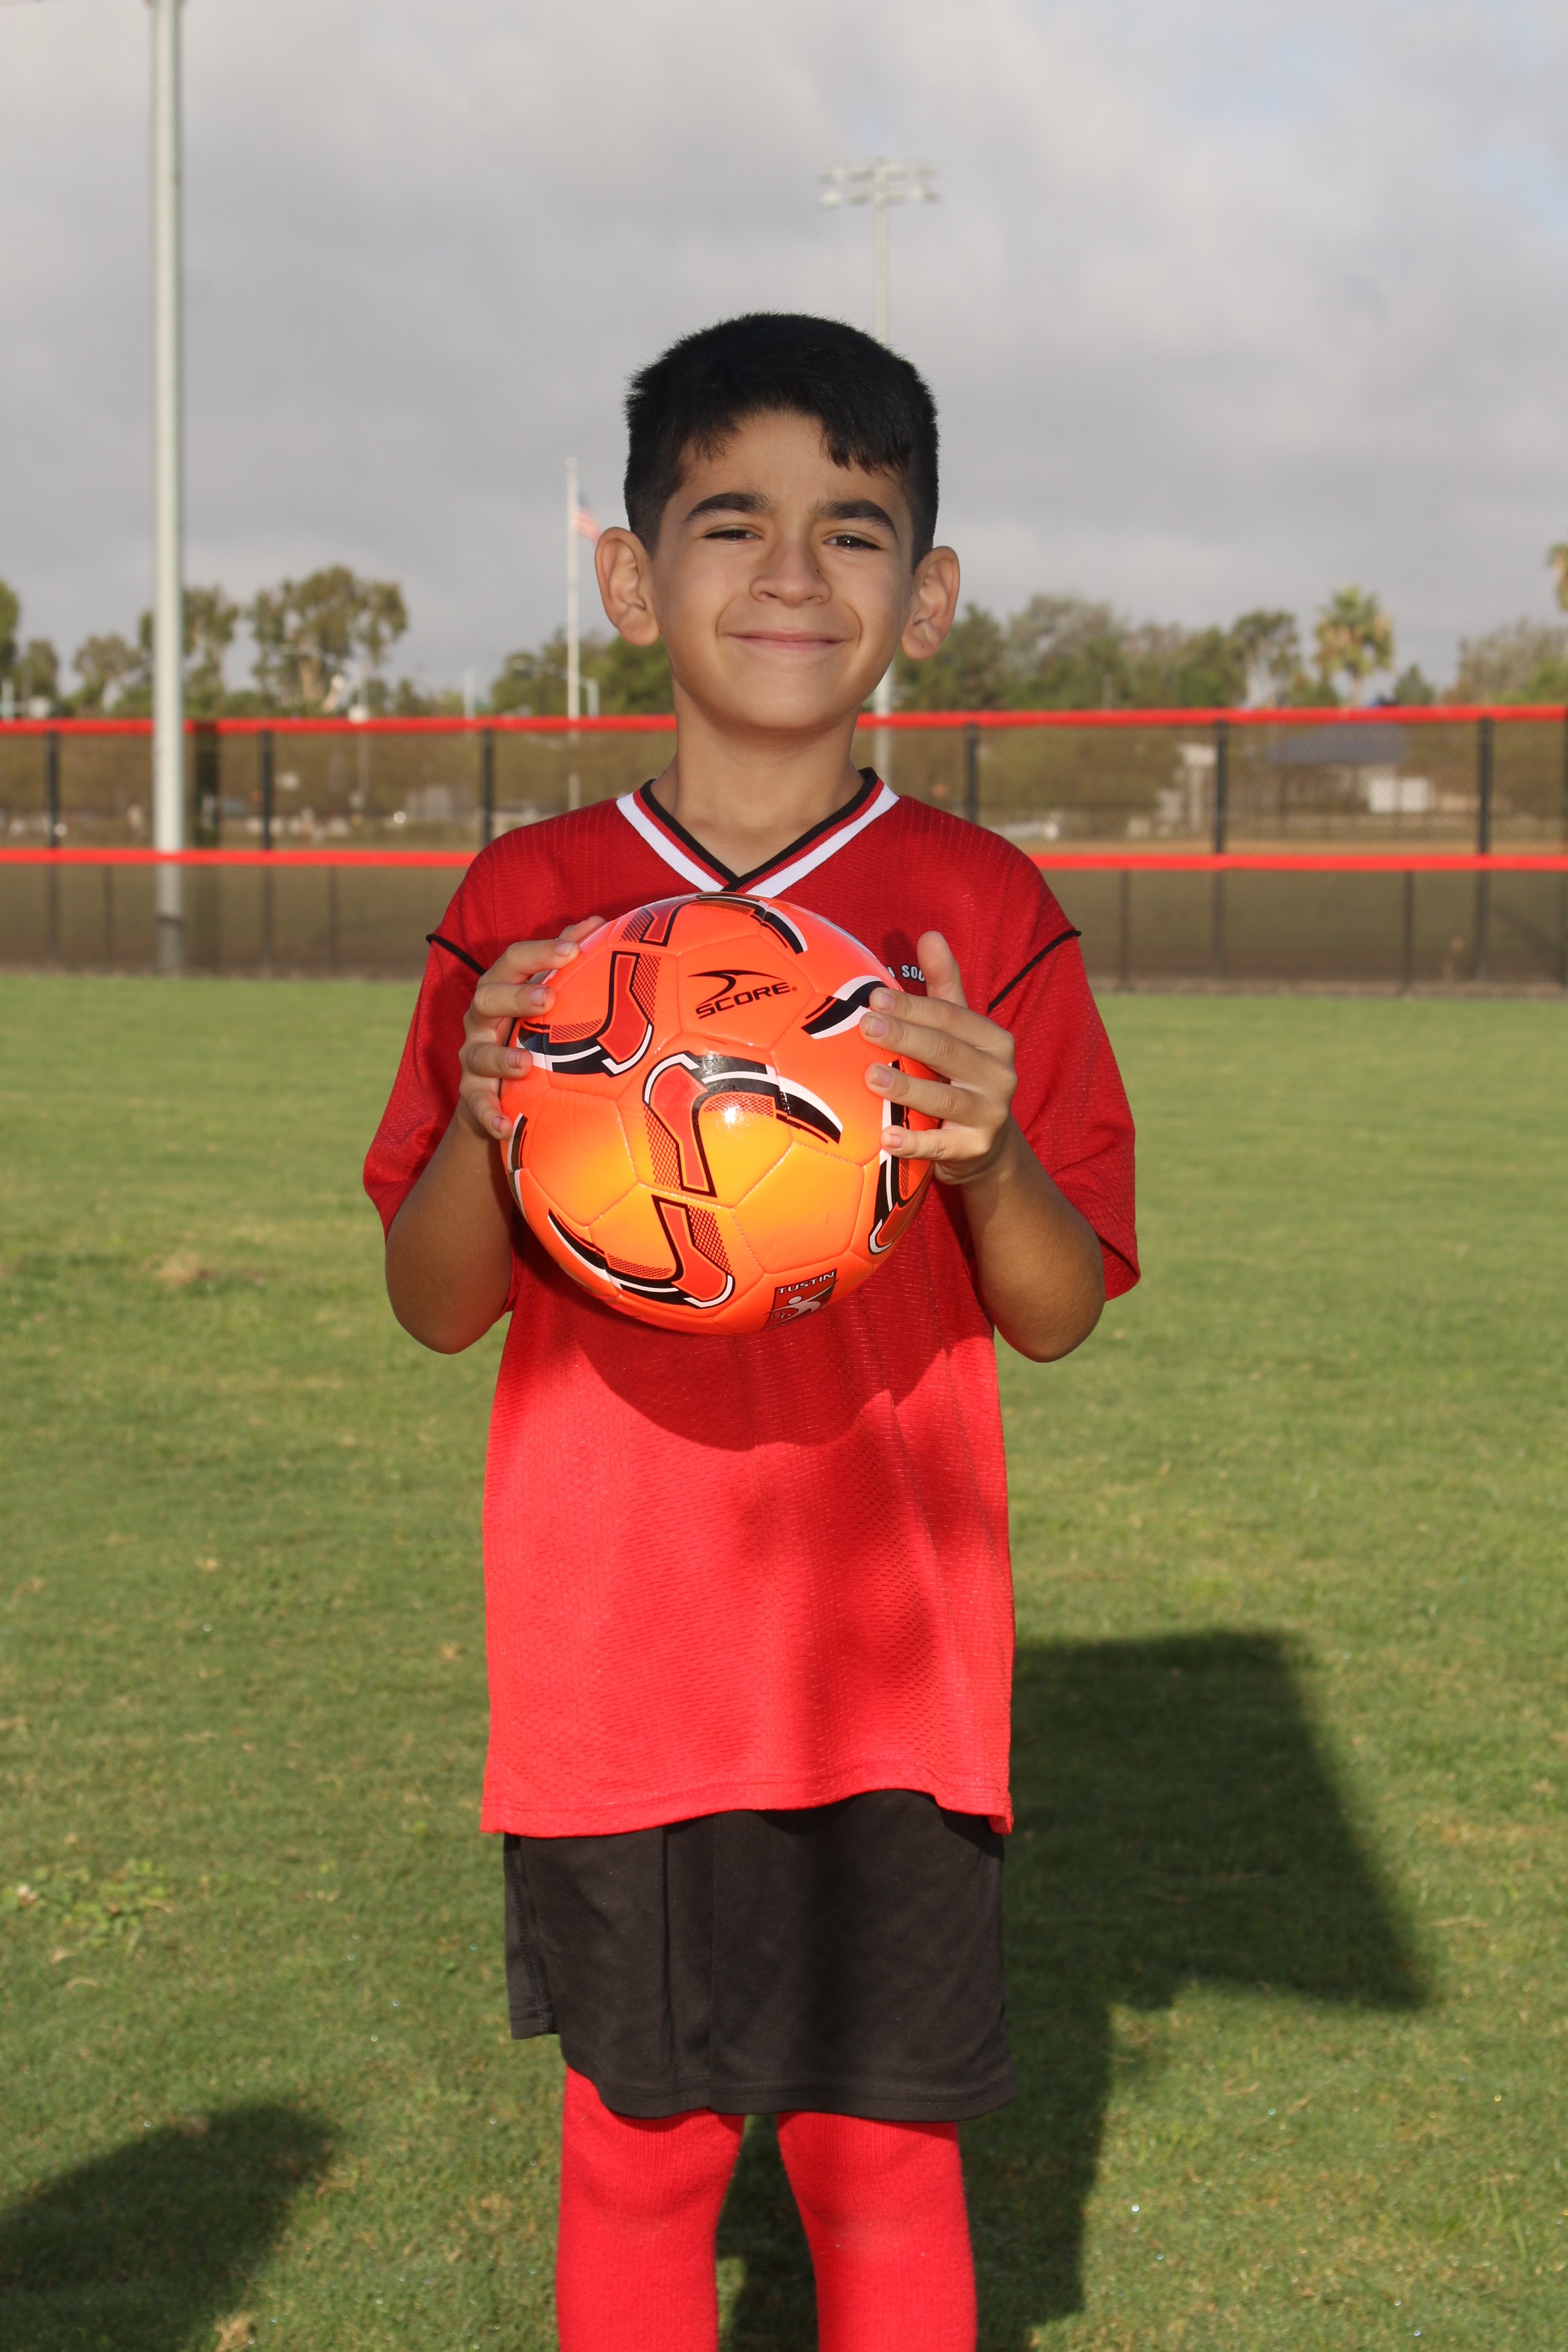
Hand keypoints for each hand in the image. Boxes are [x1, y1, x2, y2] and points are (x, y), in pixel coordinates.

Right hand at [456, 920, 602, 1142]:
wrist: (501, 1091)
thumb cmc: (531, 1033)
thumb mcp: (544, 999)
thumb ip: (564, 962)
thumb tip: (599, 922)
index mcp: (501, 990)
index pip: (512, 962)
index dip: (539, 954)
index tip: (573, 950)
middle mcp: (482, 1020)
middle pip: (486, 998)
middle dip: (515, 997)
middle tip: (548, 998)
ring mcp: (474, 1058)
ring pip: (478, 1054)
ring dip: (501, 1058)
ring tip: (526, 1064)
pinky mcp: (472, 1096)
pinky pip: (477, 1105)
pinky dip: (490, 1115)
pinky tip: (506, 1127)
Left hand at [860, 930, 1018, 1186]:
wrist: (986, 1146)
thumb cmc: (961, 1076)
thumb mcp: (959, 1032)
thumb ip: (945, 987)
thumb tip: (930, 934)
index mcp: (994, 1040)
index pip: (951, 1017)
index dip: (914, 1007)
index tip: (874, 997)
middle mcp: (999, 1075)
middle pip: (947, 1052)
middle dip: (906, 1037)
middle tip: (865, 1026)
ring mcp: (990, 1114)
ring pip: (944, 1097)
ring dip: (907, 1087)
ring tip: (870, 1076)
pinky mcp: (975, 1148)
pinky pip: (941, 1146)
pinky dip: (914, 1143)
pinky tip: (887, 1137)